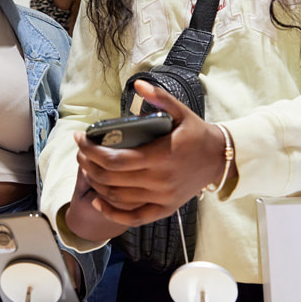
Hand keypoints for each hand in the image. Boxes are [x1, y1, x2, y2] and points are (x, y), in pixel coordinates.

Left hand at [73, 80, 228, 227]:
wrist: (221, 159)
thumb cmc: (197, 134)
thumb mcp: (182, 111)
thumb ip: (160, 98)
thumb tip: (138, 84)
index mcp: (161, 156)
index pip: (115, 159)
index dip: (91, 151)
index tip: (80, 138)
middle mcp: (159, 181)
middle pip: (111, 179)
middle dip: (88, 165)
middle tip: (80, 151)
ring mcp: (162, 198)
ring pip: (118, 197)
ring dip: (96, 183)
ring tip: (86, 168)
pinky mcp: (164, 209)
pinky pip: (133, 217)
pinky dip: (111, 212)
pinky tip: (97, 201)